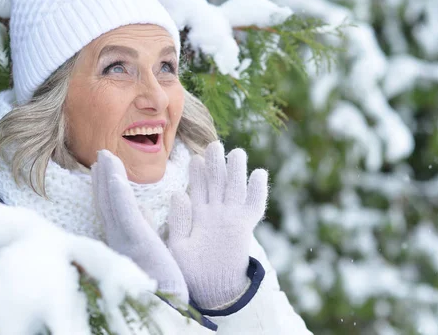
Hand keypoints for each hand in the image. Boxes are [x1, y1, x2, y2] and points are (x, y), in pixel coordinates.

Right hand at [92, 150, 188, 304]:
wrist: (164, 310)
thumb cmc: (160, 286)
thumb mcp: (152, 251)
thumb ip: (146, 230)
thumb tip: (146, 210)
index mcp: (123, 242)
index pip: (113, 209)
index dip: (106, 187)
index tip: (103, 168)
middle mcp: (118, 240)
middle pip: (108, 202)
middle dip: (102, 178)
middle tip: (100, 155)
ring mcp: (124, 240)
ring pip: (113, 202)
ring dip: (108, 176)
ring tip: (104, 155)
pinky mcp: (136, 241)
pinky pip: (125, 212)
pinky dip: (118, 192)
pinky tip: (114, 175)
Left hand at [168, 141, 267, 308]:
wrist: (213, 293)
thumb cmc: (191, 273)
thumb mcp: (177, 246)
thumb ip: (179, 220)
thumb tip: (178, 193)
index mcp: (199, 216)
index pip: (198, 189)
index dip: (197, 173)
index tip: (195, 157)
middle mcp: (216, 214)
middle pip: (218, 183)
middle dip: (217, 164)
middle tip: (215, 144)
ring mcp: (232, 219)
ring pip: (235, 189)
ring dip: (236, 171)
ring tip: (237, 152)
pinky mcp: (246, 227)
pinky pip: (255, 206)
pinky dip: (259, 191)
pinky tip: (260, 173)